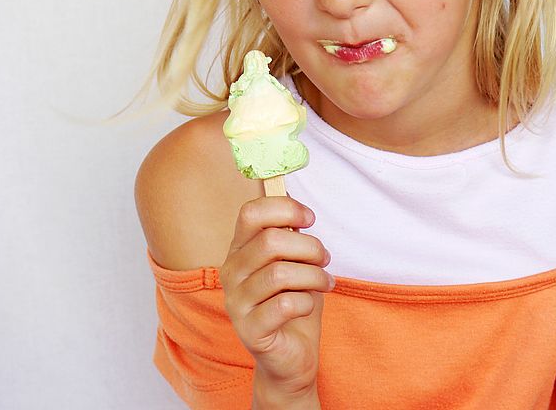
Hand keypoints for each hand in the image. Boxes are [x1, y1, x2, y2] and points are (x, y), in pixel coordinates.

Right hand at [220, 196, 333, 398]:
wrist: (291, 355)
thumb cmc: (294, 302)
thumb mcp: (294, 261)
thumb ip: (289, 235)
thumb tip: (294, 201)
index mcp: (239, 250)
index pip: (250, 213)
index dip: (285, 208)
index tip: (310, 218)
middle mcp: (230, 273)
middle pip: (270, 241)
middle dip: (309, 247)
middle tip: (324, 259)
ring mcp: (236, 303)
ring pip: (280, 273)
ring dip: (314, 275)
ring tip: (324, 282)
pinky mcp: (250, 330)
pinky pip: (286, 304)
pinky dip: (307, 302)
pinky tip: (309, 306)